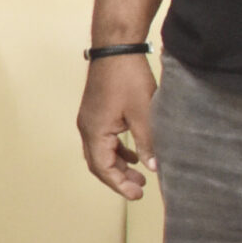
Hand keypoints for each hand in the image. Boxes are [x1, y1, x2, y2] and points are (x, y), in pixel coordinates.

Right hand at [77, 53, 158, 199]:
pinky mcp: (96, 112)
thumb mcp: (143, 113)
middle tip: (139, 188)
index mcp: (95, 130)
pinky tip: (132, 153)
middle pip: (98, 163)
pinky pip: (103, 139)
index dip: (119, 184)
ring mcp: (90, 119)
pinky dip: (116, 151)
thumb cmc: (127, 78)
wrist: (116, 48)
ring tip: (138, 174)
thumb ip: (147, 143)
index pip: (102, 167)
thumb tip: (154, 167)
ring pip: (100, 152)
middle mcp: (87, 127)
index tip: (137, 194)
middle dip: (117, 178)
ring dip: (117, 165)